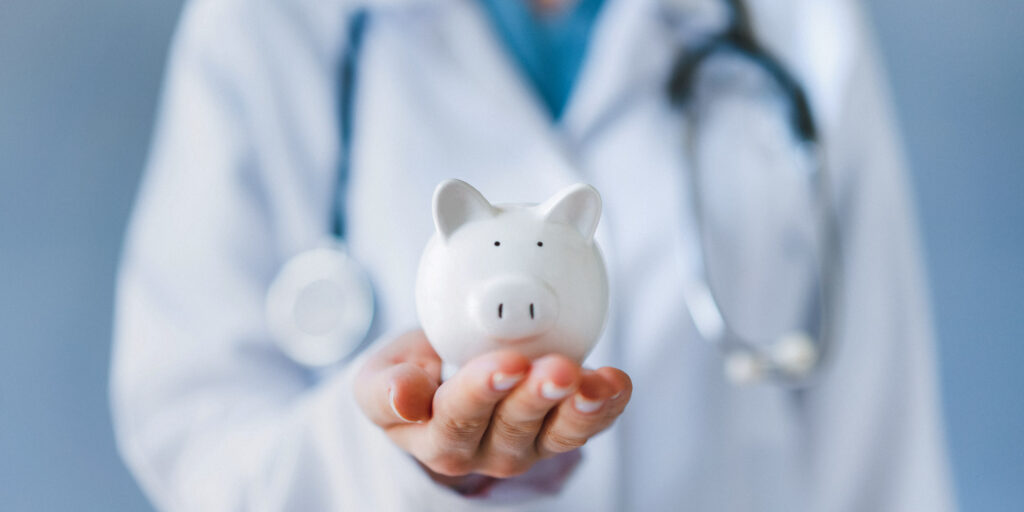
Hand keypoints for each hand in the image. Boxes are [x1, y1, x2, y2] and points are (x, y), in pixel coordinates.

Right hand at [354, 330, 631, 478]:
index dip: (482, 391)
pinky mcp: (559, 431)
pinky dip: (607, 404)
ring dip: (580, 408)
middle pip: (514, 427)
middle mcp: (484, 449)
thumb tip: (403, 396)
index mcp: (435, 437)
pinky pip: (588, 425)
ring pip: (558, 433)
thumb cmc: (411, 374)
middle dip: (537, 396)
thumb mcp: (378, 378)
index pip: (457, 419)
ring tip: (594, 383)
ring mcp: (527, 443)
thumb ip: (384, 389)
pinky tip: (617, 383)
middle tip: (555, 369)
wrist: (440, 376)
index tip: (505, 363)